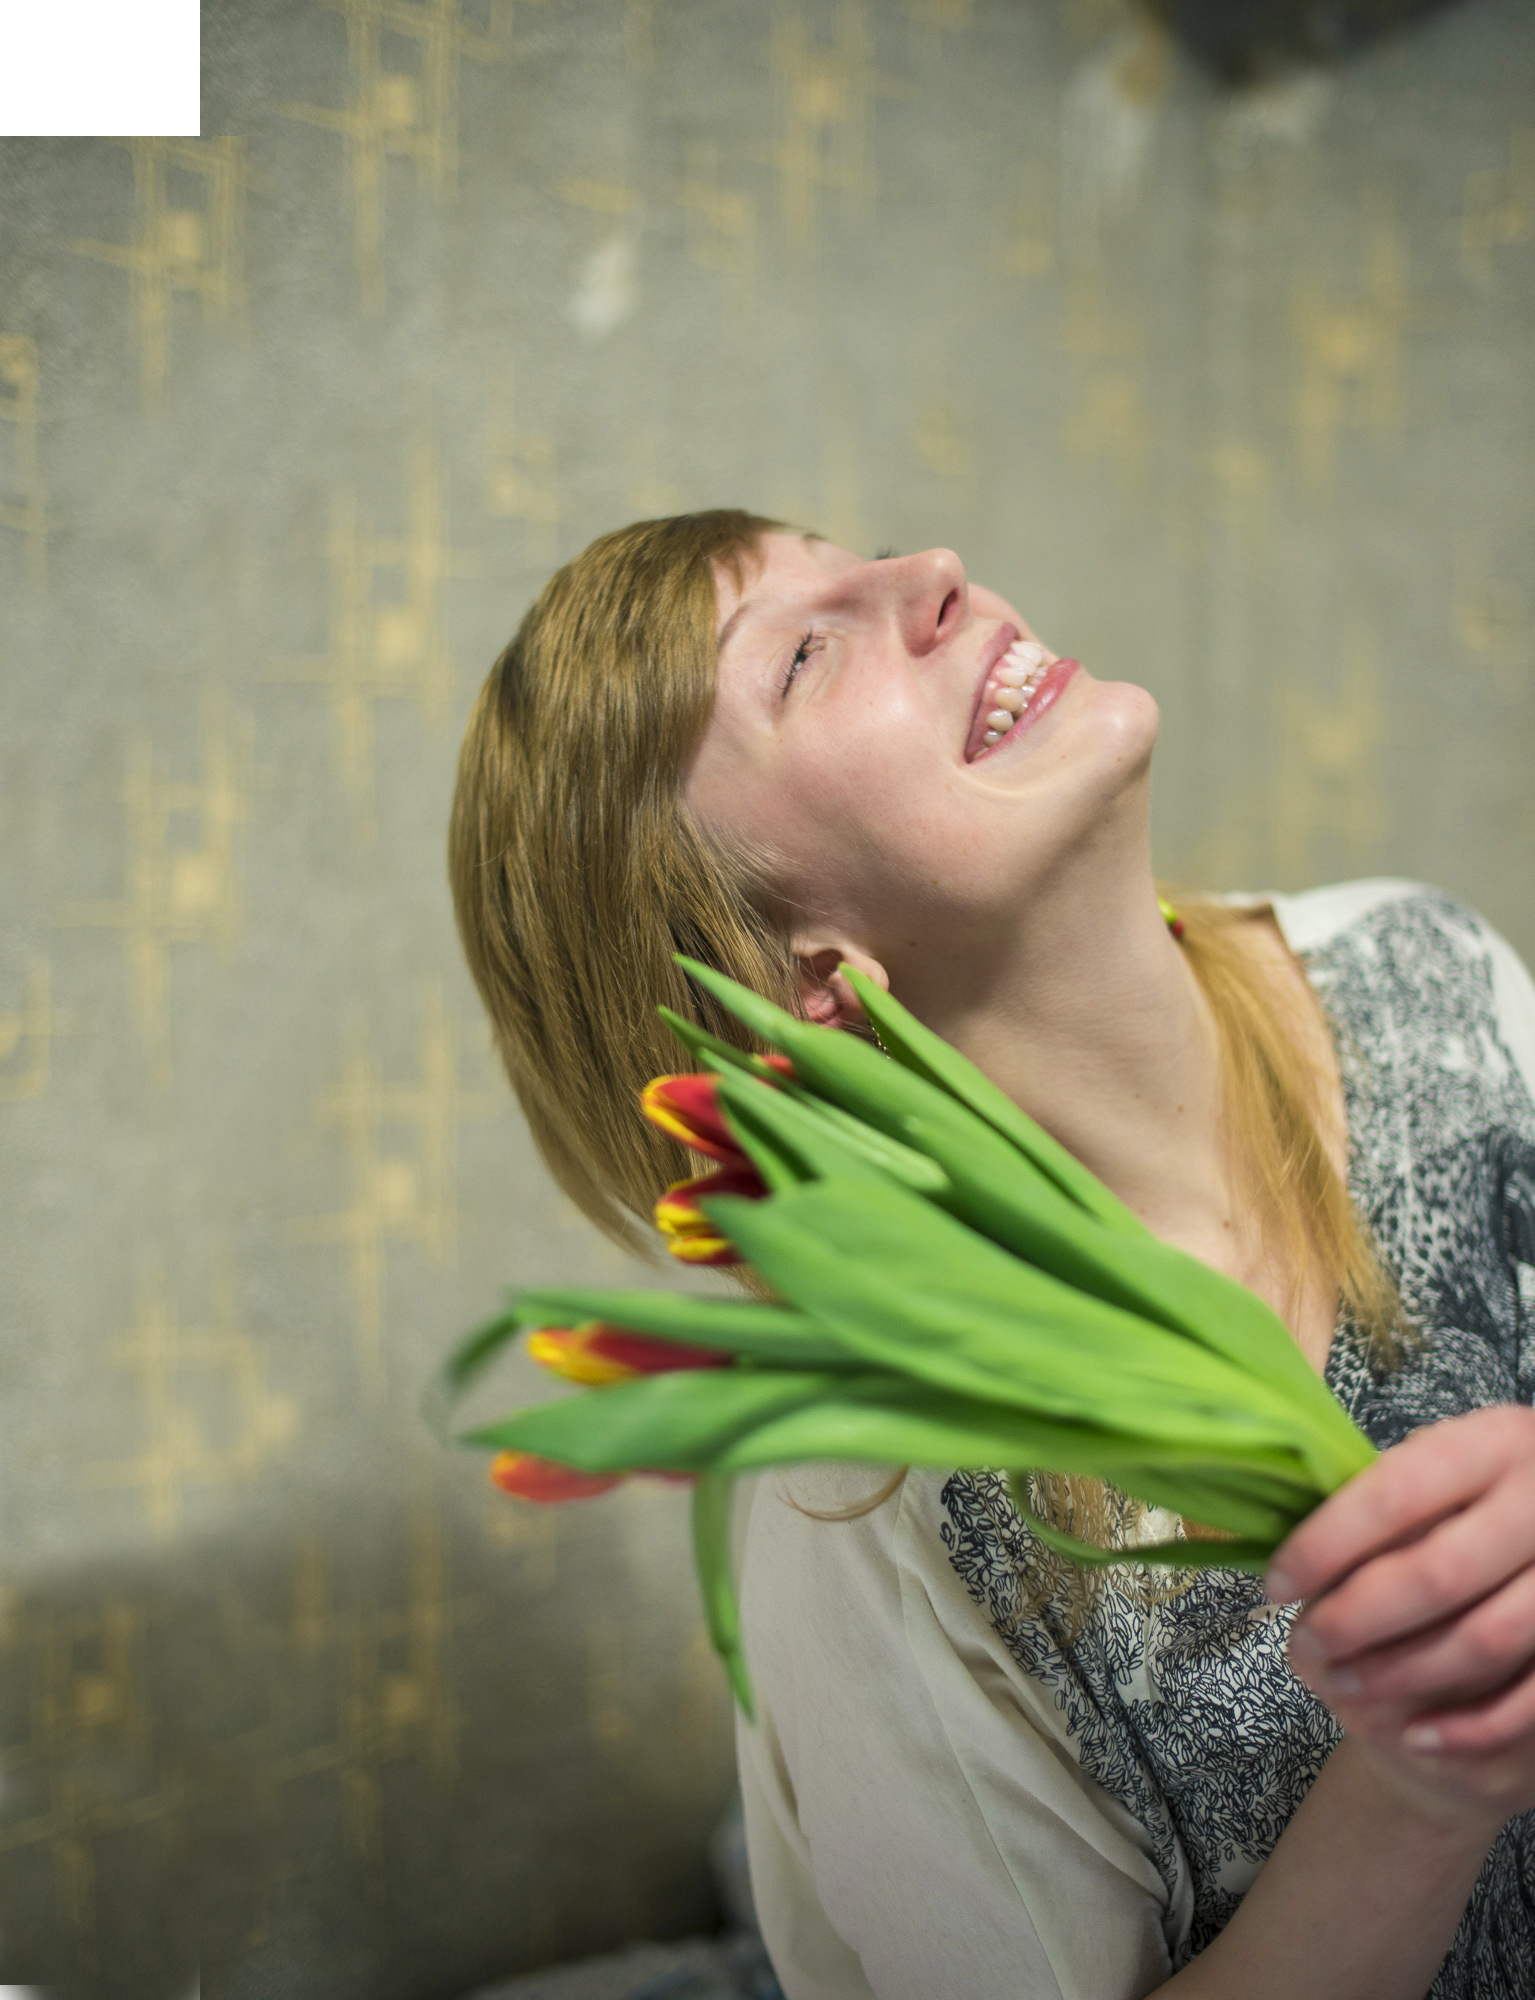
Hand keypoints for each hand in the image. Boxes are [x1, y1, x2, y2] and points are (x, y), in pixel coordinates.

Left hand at [1266, 1404, 1534, 1825]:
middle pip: (1439, 1573)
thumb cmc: (1475, 1506)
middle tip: (1307, 1640)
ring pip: (1486, 1639)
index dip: (1325, 1544)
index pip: (1394, 1495)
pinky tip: (1416, 1736)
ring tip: (1345, 1682)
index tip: (1275, 1582)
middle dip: (1358, 1617)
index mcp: (1492, 1444)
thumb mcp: (1442, 1472)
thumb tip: (1291, 1547)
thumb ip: (1387, 1498)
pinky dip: (1470, 1726)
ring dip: (1404, 1672)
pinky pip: (1531, 1700)